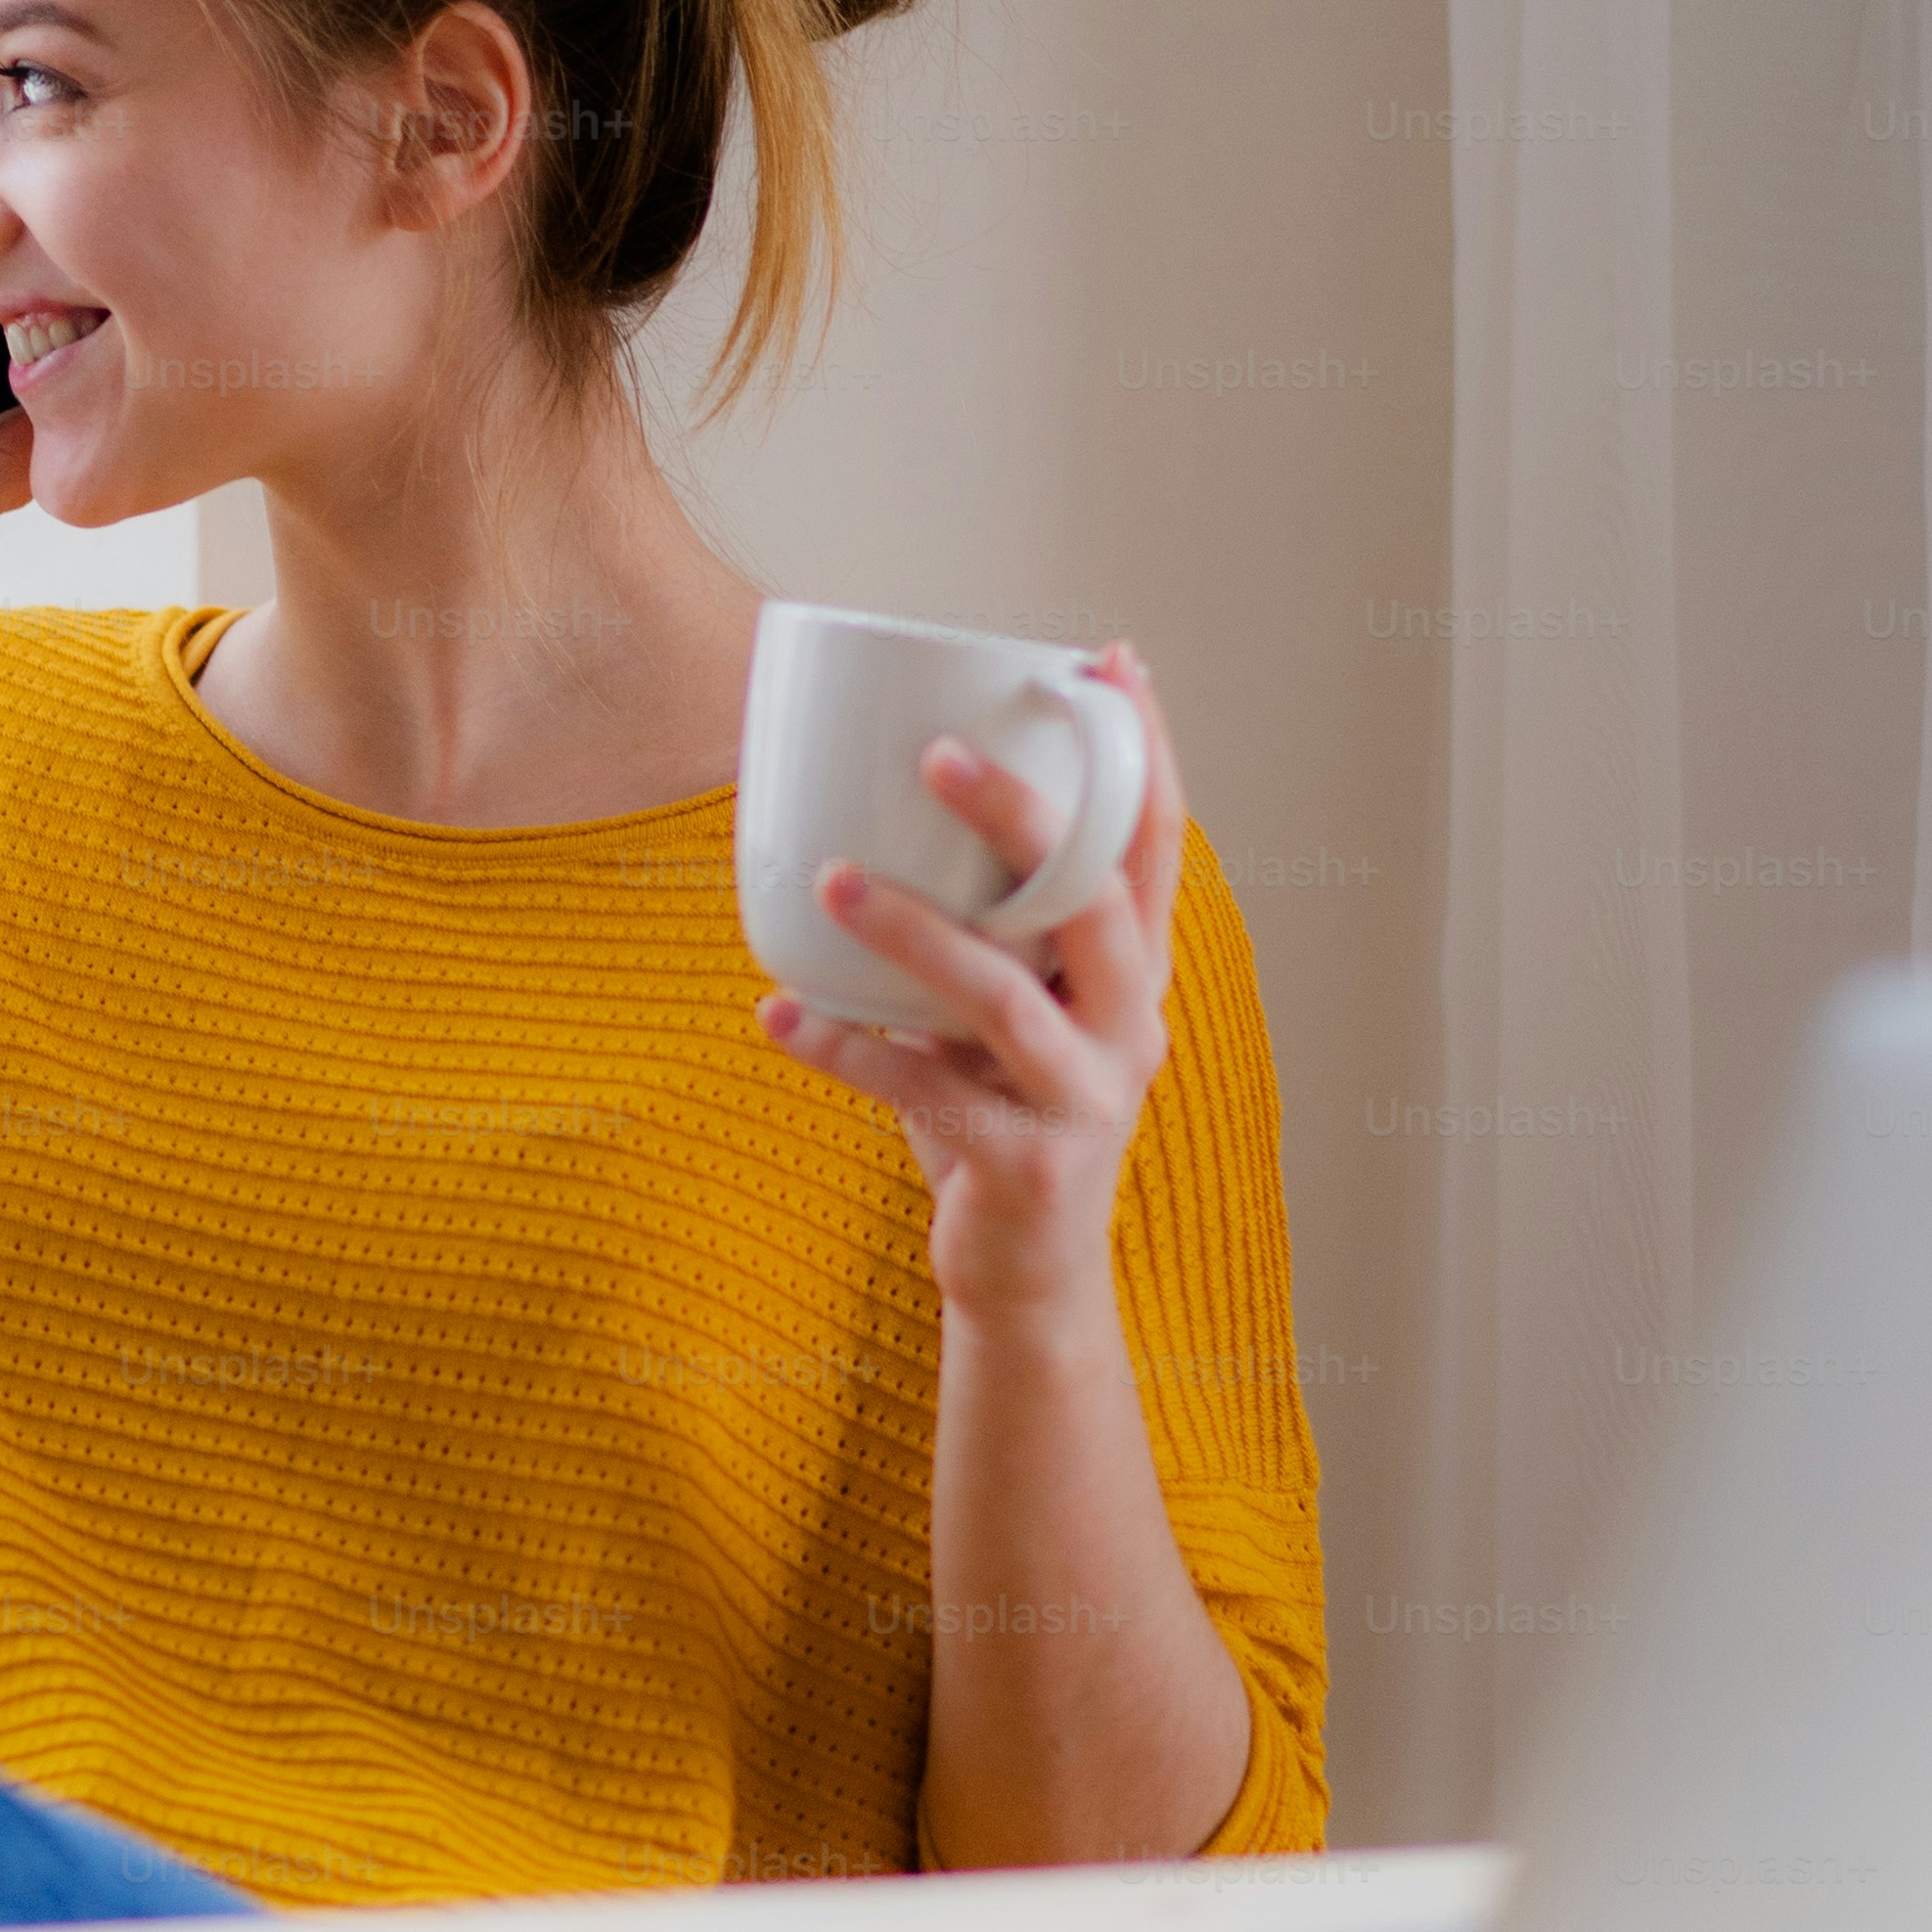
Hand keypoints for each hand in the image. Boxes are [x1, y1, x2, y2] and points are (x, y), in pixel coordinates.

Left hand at [755, 647, 1186, 1330]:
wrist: (1025, 1272)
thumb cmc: (998, 1108)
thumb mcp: (1001, 1006)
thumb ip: (975, 923)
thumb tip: (858, 802)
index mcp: (1131, 970)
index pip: (1155, 843)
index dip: (1142, 750)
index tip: (1110, 660)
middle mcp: (1129, 1024)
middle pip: (1093, 902)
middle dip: (1022, 819)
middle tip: (938, 752)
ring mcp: (1086, 1098)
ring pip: (1005, 999)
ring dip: (913, 934)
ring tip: (832, 881)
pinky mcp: (1029, 1166)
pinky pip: (927, 1093)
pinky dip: (846, 1051)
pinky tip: (776, 1015)